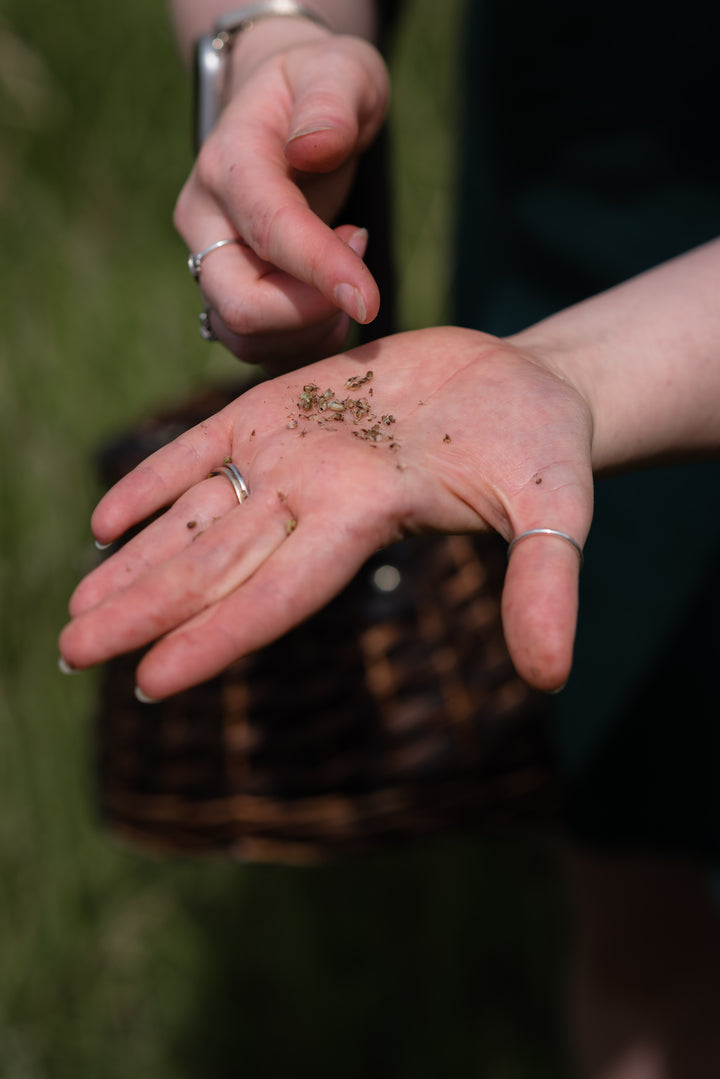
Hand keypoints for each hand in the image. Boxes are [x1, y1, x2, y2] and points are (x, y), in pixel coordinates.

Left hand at [59, 327, 593, 697]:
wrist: (523, 388)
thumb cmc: (544, 450)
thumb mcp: (554, 508)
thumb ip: (543, 583)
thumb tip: (552, 677)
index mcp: (363, 517)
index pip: (276, 592)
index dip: (215, 636)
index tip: (147, 682)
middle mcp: (313, 496)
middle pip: (214, 564)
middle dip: (143, 609)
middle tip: (70, 652)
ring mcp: (293, 452)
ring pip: (198, 514)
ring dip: (136, 562)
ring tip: (76, 609)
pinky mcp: (286, 405)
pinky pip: (205, 445)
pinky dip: (156, 478)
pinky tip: (106, 518)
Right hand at [176, 28, 388, 368]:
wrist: (285, 111)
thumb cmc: (318, 89)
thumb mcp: (339, 71)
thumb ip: (331, 101)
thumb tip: (315, 146)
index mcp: (229, 163)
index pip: (269, 231)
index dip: (320, 271)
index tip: (369, 300)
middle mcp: (205, 222)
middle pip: (241, 306)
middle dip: (311, 313)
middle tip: (359, 279)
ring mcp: (210, 263)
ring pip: (248, 339)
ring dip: (309, 332)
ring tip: (348, 286)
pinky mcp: (227, 294)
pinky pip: (260, 349)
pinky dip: (303, 344)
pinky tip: (334, 309)